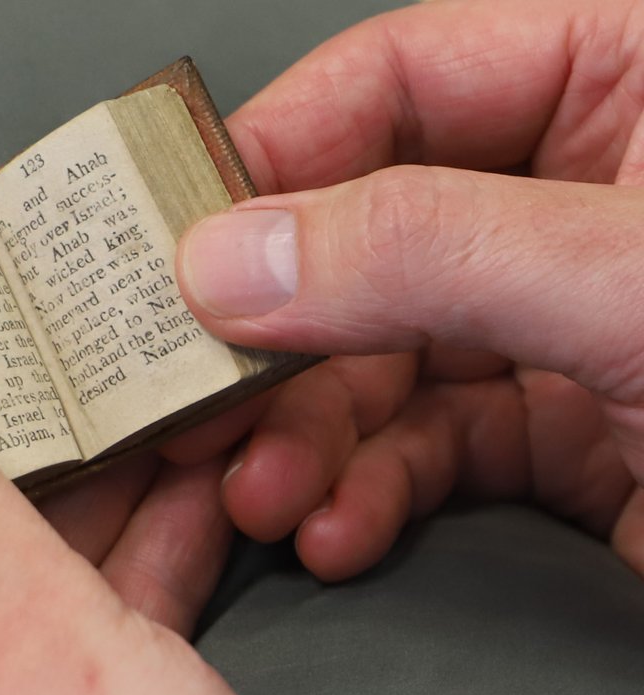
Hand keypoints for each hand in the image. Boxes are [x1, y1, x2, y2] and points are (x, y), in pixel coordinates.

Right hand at [173, 0, 643, 580]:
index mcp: (629, 82)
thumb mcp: (638, 285)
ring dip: (309, 438)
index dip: (274, 157)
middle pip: (364, 242)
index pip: (397, 81)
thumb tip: (236, 252)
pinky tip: (338, 529)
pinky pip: (429, 449)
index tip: (180, 243)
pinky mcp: (565, 434)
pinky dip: (370, 494)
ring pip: (381, 362)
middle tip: (202, 400)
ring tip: (266, 496)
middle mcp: (582, 197)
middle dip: (280, 339)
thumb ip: (428, 251)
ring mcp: (565, 322)